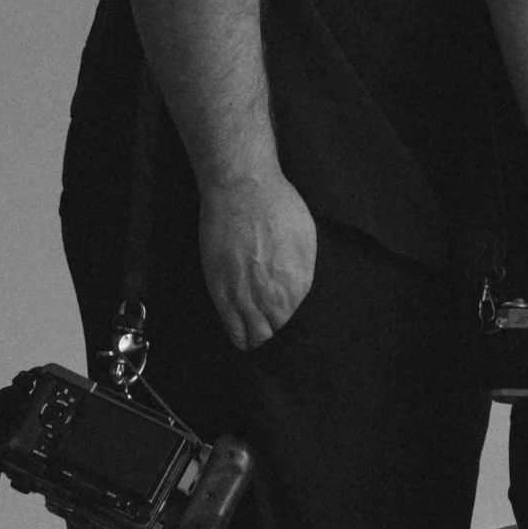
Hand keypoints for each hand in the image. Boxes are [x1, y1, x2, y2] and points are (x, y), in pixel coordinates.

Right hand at [198, 169, 318, 350]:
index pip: (298, 323)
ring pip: (256, 338)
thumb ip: (303, 272)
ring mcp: (246, 297)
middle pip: (278, 334)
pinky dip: (239, 337)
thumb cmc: (277, 206)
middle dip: (276, 334)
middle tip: (271, 328)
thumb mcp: (306, 239)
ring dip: (257, 339)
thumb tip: (298, 291)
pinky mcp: (221, 292)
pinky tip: (241, 337)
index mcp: (299, 285)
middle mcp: (274, 297)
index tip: (284, 321)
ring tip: (257, 335)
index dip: (291, 324)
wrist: (242, 190)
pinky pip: (233, 329)